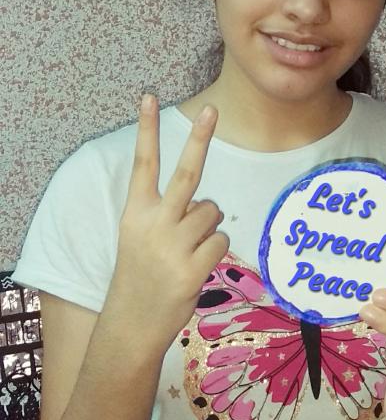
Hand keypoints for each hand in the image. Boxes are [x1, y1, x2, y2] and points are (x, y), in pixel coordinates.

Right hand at [106, 94, 228, 355]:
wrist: (130, 323)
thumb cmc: (141, 274)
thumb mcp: (141, 237)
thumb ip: (170, 215)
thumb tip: (208, 205)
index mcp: (136, 212)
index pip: (144, 163)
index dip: (148, 129)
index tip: (149, 96)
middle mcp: (153, 224)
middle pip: (186, 173)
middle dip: (199, 138)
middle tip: (212, 109)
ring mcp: (173, 246)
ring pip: (213, 212)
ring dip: (209, 226)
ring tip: (187, 249)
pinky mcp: (191, 269)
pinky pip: (221, 241)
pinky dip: (214, 250)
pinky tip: (195, 267)